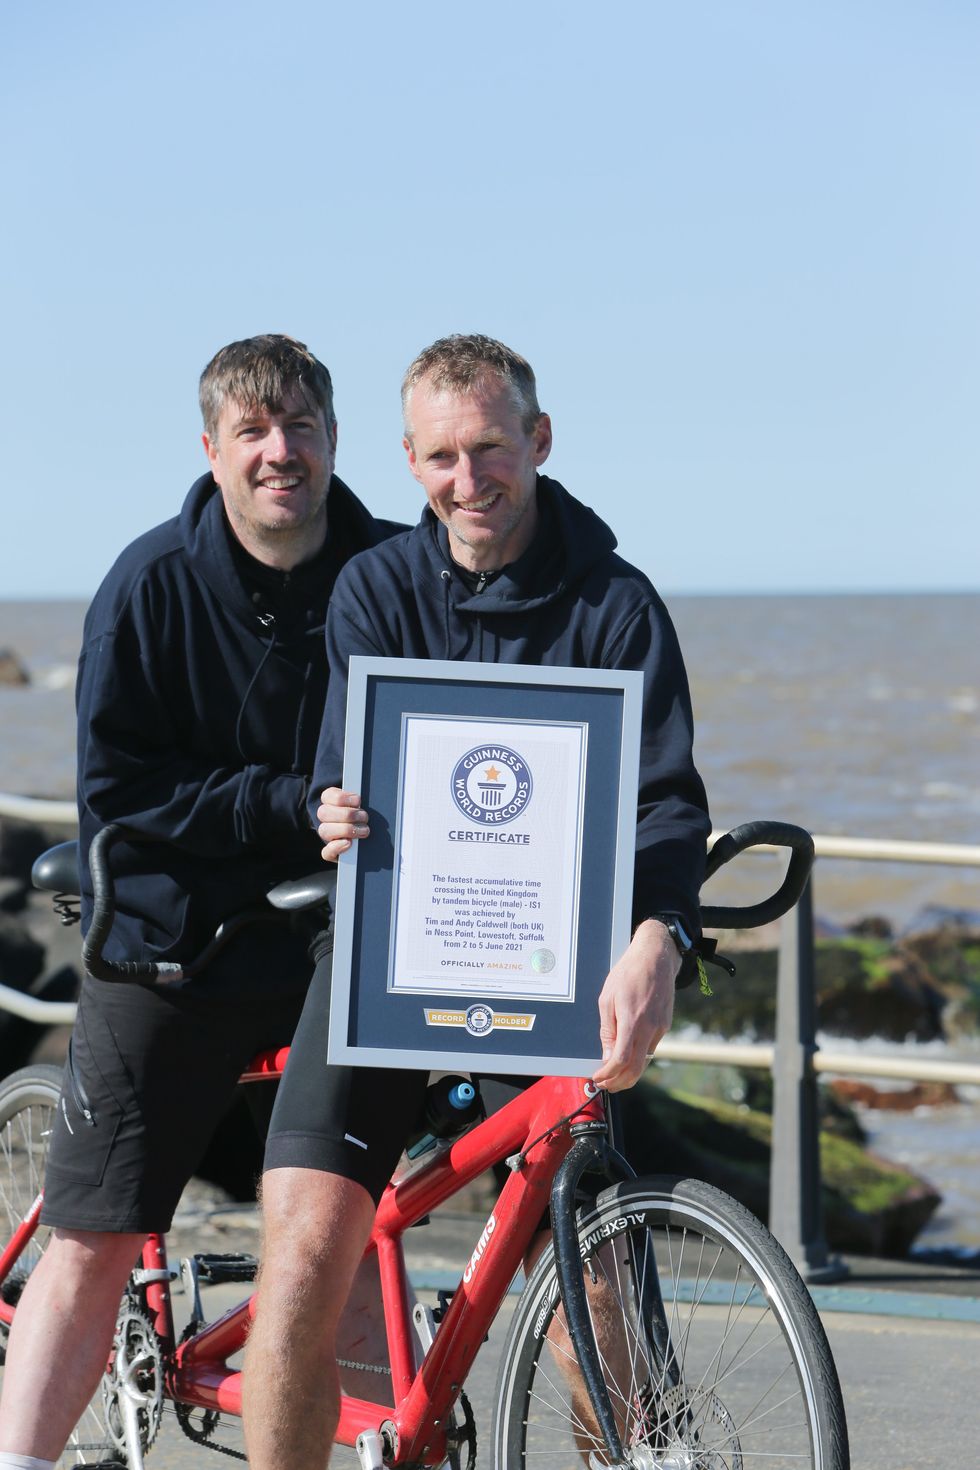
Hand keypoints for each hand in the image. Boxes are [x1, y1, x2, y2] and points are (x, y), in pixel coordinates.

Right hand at [316, 787, 370, 861]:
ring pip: (324, 830)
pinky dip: (336, 847)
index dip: (342, 798)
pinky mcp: (330, 852)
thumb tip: (361, 799)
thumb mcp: (361, 806)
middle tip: (364, 817)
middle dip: (347, 814)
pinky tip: (348, 843)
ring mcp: (327, 836)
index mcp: (330, 803)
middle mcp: (325, 819)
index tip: (358, 800)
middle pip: (323, 813)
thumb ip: (359, 802)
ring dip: (346, 829)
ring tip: (364, 830)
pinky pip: (326, 852)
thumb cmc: (364, 817)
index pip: (326, 796)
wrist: (367, 837)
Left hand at [591, 919, 681, 1091]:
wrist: (656, 958)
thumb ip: (608, 1030)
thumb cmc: (628, 974)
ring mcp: (660, 1028)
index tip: (597, 1078)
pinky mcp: (665, 1025)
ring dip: (628, 1073)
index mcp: (633, 1022)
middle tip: (605, 1085)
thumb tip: (608, 1056)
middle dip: (619, 1083)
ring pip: (645, 1061)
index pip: (621, 1061)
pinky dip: (638, 1058)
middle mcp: (650, 1028)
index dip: (608, 1075)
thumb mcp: (607, 999)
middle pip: (636, 1069)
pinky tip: (627, 1056)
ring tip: (612, 1075)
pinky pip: (650, 1048)